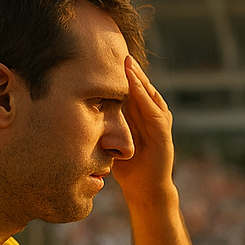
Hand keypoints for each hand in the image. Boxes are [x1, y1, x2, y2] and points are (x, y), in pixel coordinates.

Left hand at [111, 57, 176, 208]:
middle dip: (132, 71)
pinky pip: (155, 113)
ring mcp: (160, 125)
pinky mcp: (164, 136)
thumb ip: (106, 127)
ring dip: (139, 79)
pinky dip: (145, 98)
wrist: (145, 191)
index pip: (132, 91)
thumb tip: (81, 114)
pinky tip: (136, 87)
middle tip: (119, 52)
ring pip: (150, 96)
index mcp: (140, 118)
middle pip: (142, 88)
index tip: (109, 59)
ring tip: (128, 64)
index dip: (123, 76)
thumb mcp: (112, 142)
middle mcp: (152, 117)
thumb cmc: (128, 169)